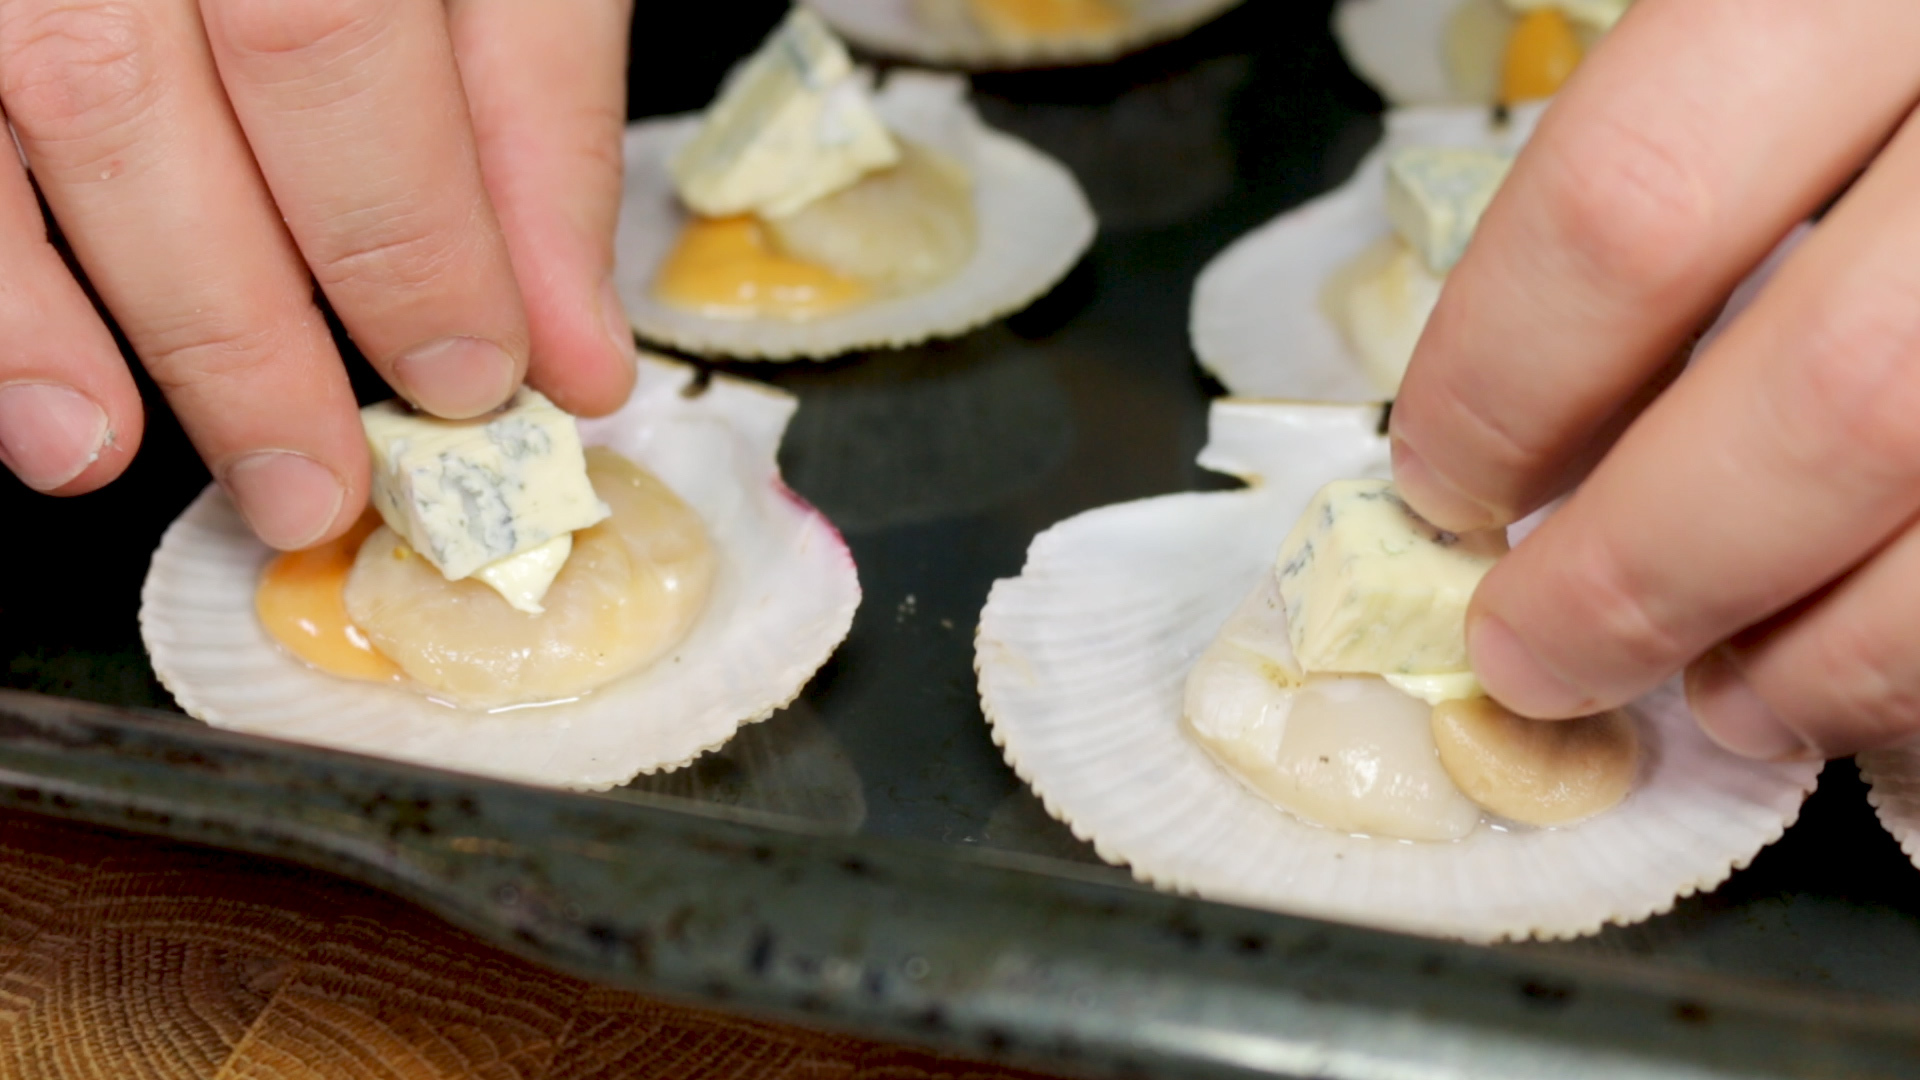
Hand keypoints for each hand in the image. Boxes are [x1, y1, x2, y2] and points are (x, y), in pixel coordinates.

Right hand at [0, 0, 636, 548]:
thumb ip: (531, 94)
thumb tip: (576, 337)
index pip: (477, 11)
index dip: (499, 211)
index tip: (540, 368)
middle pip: (295, 45)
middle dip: (379, 276)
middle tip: (433, 441)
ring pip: (87, 93)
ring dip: (195, 321)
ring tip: (279, 480)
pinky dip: (0, 292)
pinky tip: (62, 418)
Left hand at [1389, 0, 1919, 759]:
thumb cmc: (1894, 3)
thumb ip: (1692, 108)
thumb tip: (1535, 334)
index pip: (1634, 204)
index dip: (1504, 378)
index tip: (1441, 475)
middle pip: (1826, 403)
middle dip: (1641, 572)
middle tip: (1530, 648)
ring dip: (1830, 659)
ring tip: (1722, 695)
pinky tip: (1884, 665)